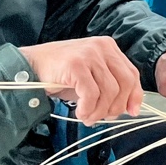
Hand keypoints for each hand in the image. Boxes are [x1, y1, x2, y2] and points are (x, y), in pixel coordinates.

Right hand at [21, 36, 143, 125]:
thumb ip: (109, 87)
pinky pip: (91, 94)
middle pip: (125, 83)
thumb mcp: (91, 77)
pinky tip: (79, 112)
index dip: (134, 95)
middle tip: (101, 117)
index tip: (132, 112)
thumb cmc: (61, 74)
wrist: (30, 66)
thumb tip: (127, 108)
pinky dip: (88, 108)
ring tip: (87, 117)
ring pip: (109, 91)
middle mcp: (102, 48)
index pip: (132, 74)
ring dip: (99, 111)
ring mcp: (89, 54)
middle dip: (116, 106)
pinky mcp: (76, 65)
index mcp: (109, 48)